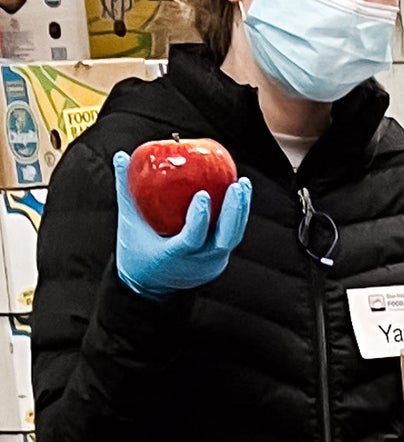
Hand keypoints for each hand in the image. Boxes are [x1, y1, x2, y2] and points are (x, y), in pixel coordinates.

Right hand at [113, 150, 250, 298]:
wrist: (148, 286)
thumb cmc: (135, 250)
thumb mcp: (128, 222)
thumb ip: (126, 191)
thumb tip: (122, 156)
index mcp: (173, 256)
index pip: (192, 239)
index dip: (199, 219)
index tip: (203, 194)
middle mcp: (198, 261)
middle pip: (225, 238)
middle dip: (234, 211)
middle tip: (236, 185)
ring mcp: (212, 262)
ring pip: (234, 236)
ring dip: (241, 210)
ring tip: (243, 184)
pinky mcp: (219, 259)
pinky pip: (232, 236)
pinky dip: (237, 216)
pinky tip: (240, 195)